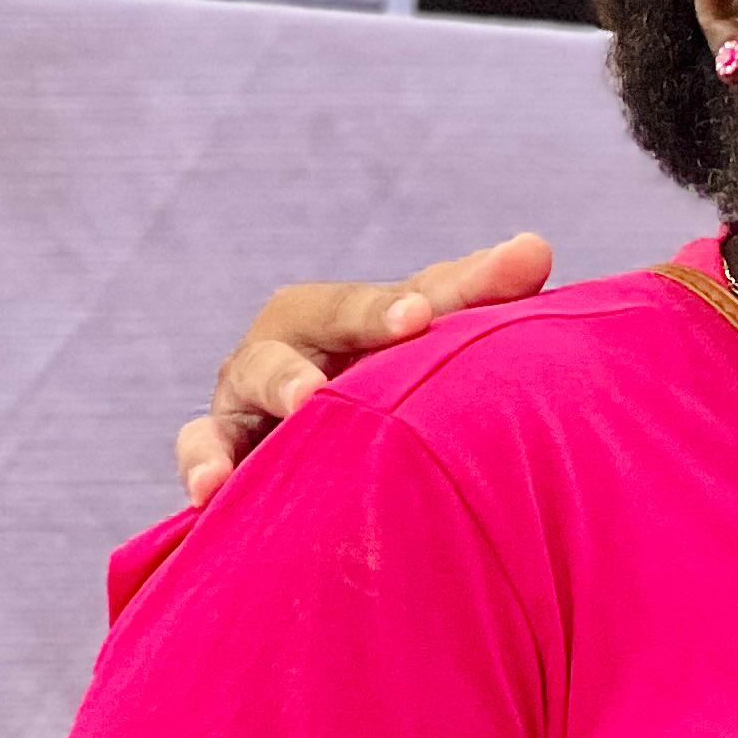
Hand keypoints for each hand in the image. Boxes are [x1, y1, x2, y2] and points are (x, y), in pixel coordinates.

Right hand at [175, 233, 556, 503]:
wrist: (352, 471)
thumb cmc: (403, 396)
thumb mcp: (439, 349)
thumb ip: (481, 301)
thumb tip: (535, 247)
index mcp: (352, 313)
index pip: (392, 298)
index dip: (413, 302)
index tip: (423, 315)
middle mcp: (299, 342)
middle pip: (314, 320)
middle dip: (358, 321)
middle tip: (388, 337)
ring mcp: (254, 396)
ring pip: (255, 376)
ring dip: (279, 384)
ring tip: (303, 401)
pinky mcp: (222, 450)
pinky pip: (202, 450)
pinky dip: (202, 462)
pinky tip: (210, 490)